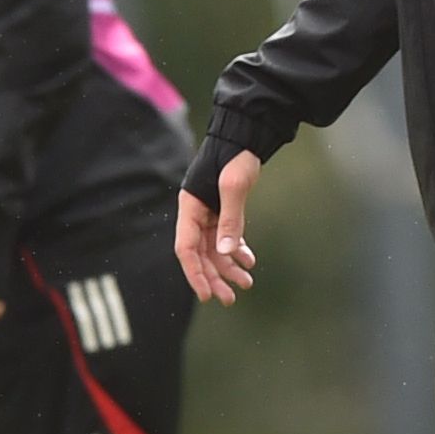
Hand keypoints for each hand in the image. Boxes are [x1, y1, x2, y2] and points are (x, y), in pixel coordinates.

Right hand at [176, 155, 262, 305]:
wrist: (246, 134)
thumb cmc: (237, 155)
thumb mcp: (234, 186)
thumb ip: (231, 220)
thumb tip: (226, 254)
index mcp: (190, 207)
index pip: (186, 249)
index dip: (195, 274)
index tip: (207, 295)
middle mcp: (196, 213)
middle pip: (201, 254)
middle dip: (215, 277)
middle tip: (230, 299)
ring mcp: (210, 213)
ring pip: (215, 249)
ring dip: (228, 267)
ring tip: (246, 283)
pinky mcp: (223, 210)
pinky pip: (226, 238)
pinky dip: (236, 251)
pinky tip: (248, 261)